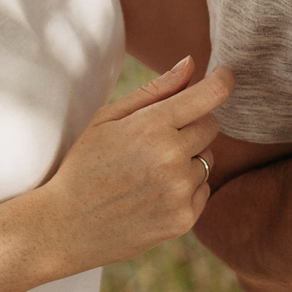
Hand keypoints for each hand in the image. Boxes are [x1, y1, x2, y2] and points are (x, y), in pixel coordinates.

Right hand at [38, 56, 231, 272]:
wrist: (66, 227)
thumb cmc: (84, 165)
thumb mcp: (107, 119)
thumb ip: (154, 90)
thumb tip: (192, 63)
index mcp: (152, 125)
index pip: (210, 95)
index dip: (222, 80)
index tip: (225, 75)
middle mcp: (172, 156)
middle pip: (211, 126)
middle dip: (191, 126)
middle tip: (156, 139)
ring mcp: (180, 190)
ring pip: (208, 159)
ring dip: (188, 160)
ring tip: (148, 173)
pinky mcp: (184, 219)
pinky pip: (204, 190)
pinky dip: (186, 188)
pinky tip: (153, 194)